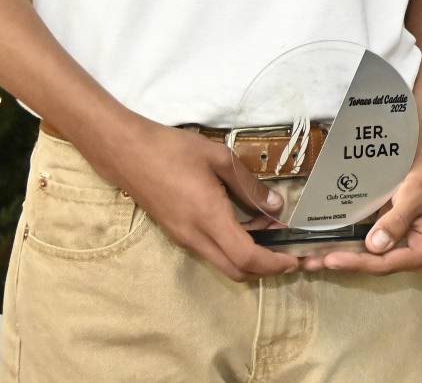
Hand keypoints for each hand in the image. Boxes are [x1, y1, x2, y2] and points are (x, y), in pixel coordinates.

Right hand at [82, 115, 298, 282]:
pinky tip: (246, 224)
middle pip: (236, 270)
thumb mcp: (218, 158)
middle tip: (288, 250)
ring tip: (271, 231)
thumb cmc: (172, 150)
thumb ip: (248, 184)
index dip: (274, 263)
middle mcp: (195, 236)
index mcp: (208, 218)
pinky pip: (211, 251)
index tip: (295, 258)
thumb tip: (275, 205)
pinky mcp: (177, 233)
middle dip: (266, 268)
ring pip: (223, 263)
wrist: (126, 152)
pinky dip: (233, 247)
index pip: (246, 257)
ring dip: (250, 257)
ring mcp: (183, 238)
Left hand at [301, 154, 421, 274]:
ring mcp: (403, 249)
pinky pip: (370, 248)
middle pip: (375, 265)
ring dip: (342, 257)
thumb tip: (375, 245)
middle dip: (345, 263)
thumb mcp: (415, 193)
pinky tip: (326, 247)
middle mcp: (415, 256)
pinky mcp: (393, 239)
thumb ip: (397, 219)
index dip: (358, 263)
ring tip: (311, 260)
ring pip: (370, 259)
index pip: (387, 263)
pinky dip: (349, 247)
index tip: (331, 259)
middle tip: (310, 262)